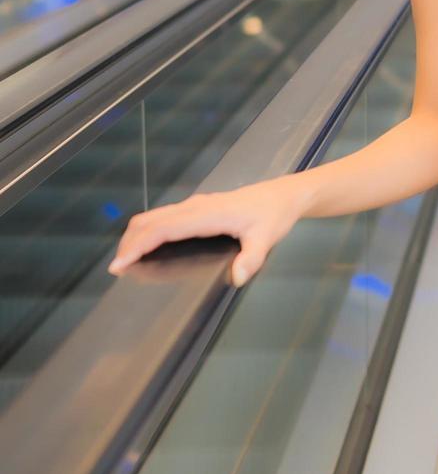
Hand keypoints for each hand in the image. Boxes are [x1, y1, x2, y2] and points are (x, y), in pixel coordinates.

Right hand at [108, 178, 306, 286]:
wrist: (283, 195)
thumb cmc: (273, 215)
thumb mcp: (266, 238)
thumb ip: (251, 258)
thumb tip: (237, 278)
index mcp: (206, 214)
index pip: (162, 229)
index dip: (138, 246)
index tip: (119, 265)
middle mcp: (195, 207)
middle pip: (149, 220)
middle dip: (129, 243)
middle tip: (118, 269)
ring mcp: (195, 205)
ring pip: (154, 216)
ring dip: (136, 235)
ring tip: (127, 260)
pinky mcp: (197, 207)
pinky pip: (164, 217)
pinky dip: (148, 230)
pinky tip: (148, 246)